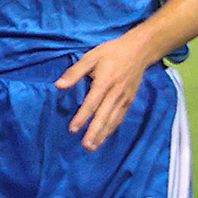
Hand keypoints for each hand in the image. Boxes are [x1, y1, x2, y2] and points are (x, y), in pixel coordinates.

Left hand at [55, 33, 155, 151]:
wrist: (139, 50)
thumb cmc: (112, 52)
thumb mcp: (91, 57)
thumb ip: (75, 72)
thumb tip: (58, 85)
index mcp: (105, 81)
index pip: (92, 103)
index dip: (82, 117)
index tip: (73, 129)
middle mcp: (116, 92)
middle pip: (104, 115)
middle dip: (95, 132)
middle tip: (86, 146)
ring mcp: (124, 98)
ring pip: (113, 119)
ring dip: (103, 134)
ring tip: (93, 146)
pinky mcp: (130, 100)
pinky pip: (120, 117)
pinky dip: (112, 128)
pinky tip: (105, 136)